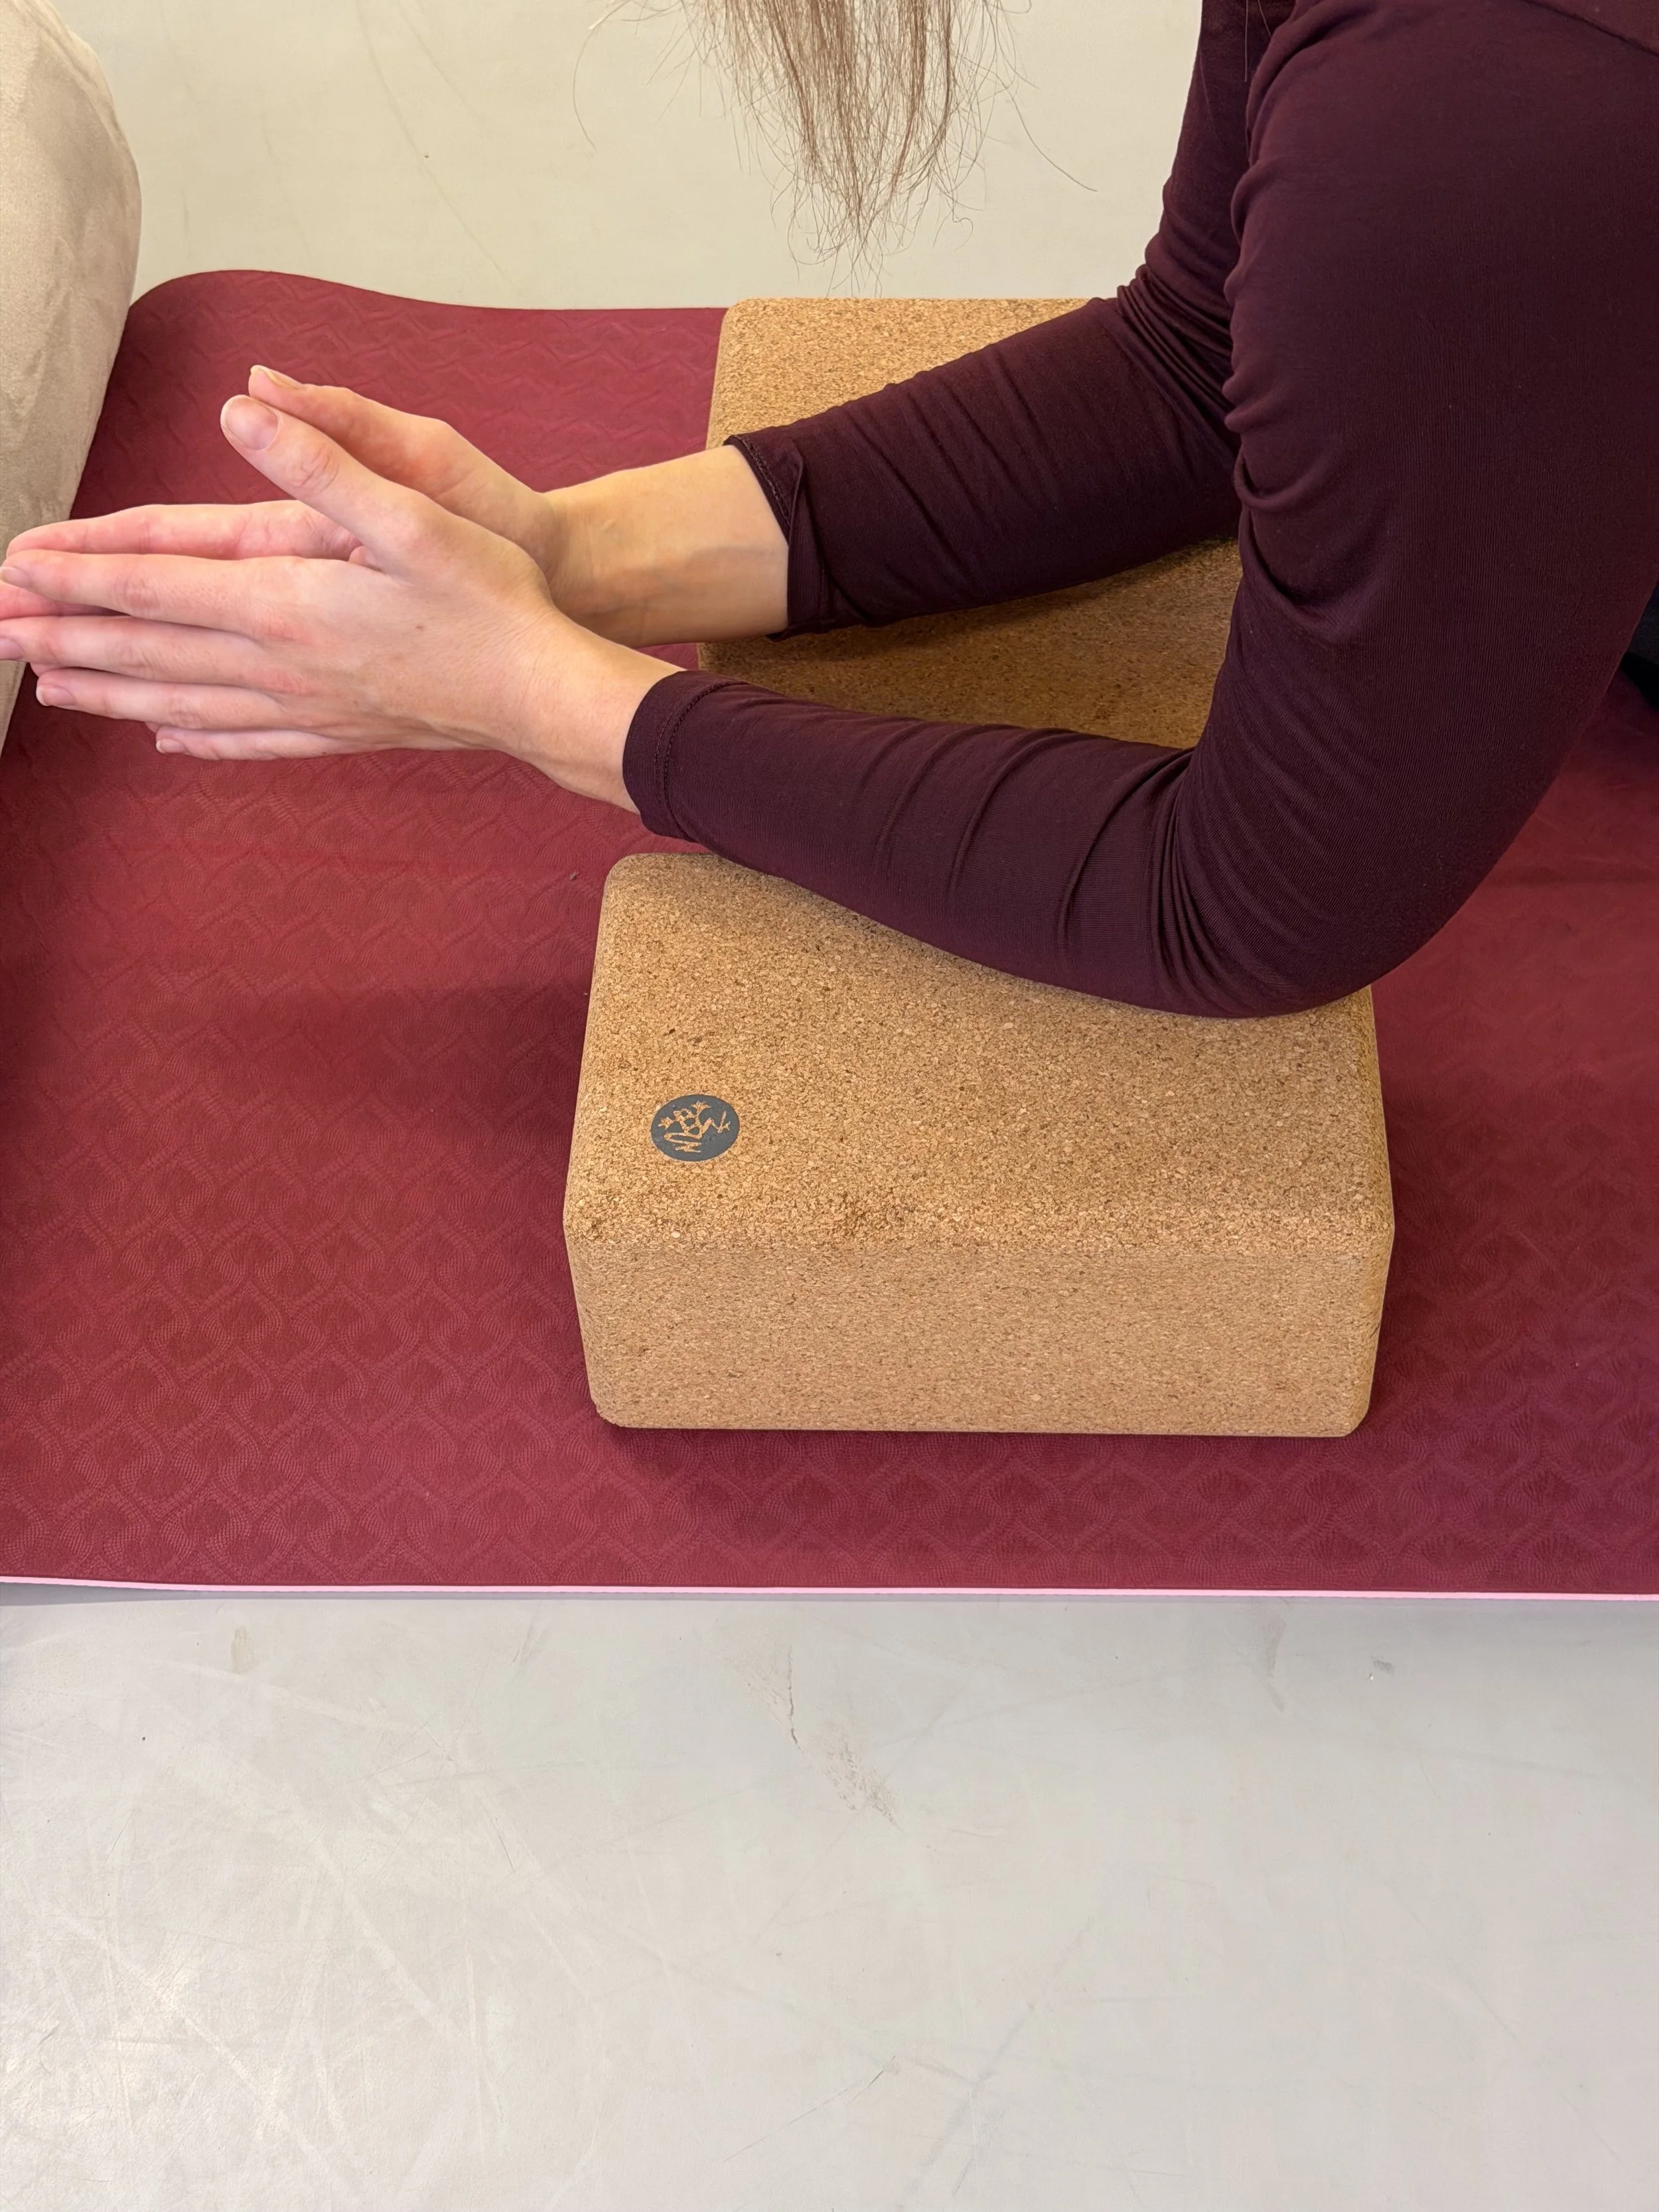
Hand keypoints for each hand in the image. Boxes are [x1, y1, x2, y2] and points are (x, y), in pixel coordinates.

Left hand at [0, 393, 673, 799]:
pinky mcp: (338, 732)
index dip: (78, 576)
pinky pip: (245, 740)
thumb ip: (322, 464)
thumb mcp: (415, 511)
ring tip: (46, 687)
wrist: (544, 694)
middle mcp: (282, 665)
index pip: (155, 586)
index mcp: (288, 603)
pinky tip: (164, 739)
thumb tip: (240, 409)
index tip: (12, 570)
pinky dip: (194, 738)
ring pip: (182, 702)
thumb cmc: (491, 598)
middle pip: (150, 653)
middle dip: (64, 640)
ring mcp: (308, 708)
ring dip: (109, 693)